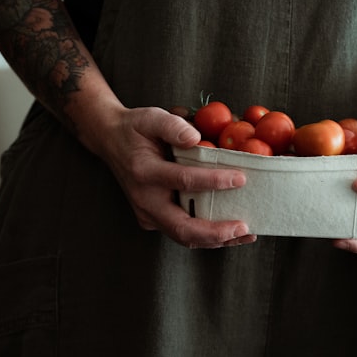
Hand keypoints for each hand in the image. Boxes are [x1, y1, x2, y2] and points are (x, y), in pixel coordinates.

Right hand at [97, 106, 255, 248]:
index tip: (240, 179)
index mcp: (144, 171)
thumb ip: (173, 126)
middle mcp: (144, 199)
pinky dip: (207, 237)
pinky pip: (182, 233)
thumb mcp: (151, 117)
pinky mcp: (154, 220)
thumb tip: (196, 138)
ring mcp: (147, 214)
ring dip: (216, 239)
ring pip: (183, 237)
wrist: (111, 141)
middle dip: (215, 231)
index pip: (182, 181)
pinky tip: (231, 234)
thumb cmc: (135, 128)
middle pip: (181, 226)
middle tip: (244, 227)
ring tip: (246, 233)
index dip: (213, 181)